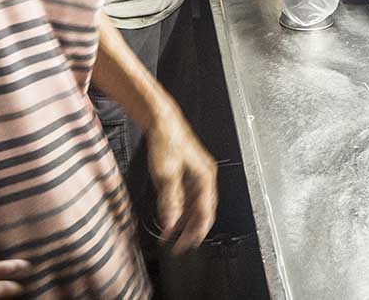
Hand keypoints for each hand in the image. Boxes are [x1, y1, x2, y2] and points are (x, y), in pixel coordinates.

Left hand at [146, 112, 217, 254]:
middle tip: (179, 245)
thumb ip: (170, 201)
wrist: (163, 122)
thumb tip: (171, 224)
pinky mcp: (189, 172)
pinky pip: (189, 197)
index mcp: (205, 178)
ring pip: (196, 205)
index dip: (196, 232)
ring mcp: (198, 175)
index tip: (184, 246)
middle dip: (192, 230)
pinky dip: (182, 209)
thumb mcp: (166, 175)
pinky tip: (171, 216)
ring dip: (186, 221)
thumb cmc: (168, 142)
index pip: (206, 213)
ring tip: (172, 234)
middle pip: (204, 211)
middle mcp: (205, 177)